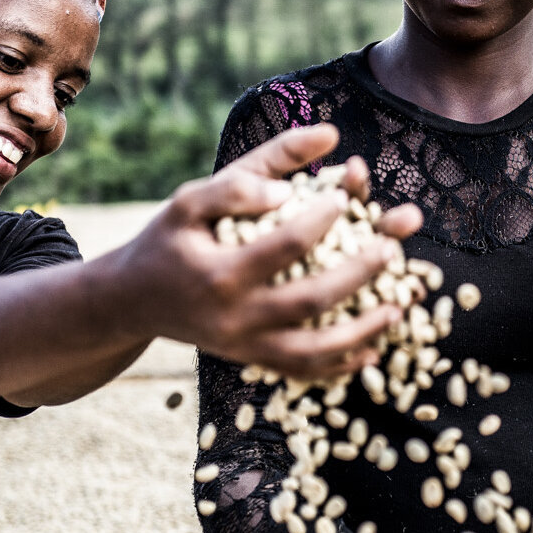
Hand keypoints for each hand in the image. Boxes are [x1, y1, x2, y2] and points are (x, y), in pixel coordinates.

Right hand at [120, 124, 422, 378]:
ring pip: (313, 349)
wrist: (132, 300)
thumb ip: (247, 176)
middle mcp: (233, 317)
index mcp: (218, 273)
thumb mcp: (192, 198)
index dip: (321, 220)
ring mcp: (245, 347)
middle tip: (391, 247)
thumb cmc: (168, 239)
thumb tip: (308, 162)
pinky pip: (302, 371)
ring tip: (399, 306)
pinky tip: (373, 349)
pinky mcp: (252, 361)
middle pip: (309, 301)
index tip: (346, 196)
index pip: (283, 245)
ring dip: (362, 331)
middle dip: (358, 275)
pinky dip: (340, 365)